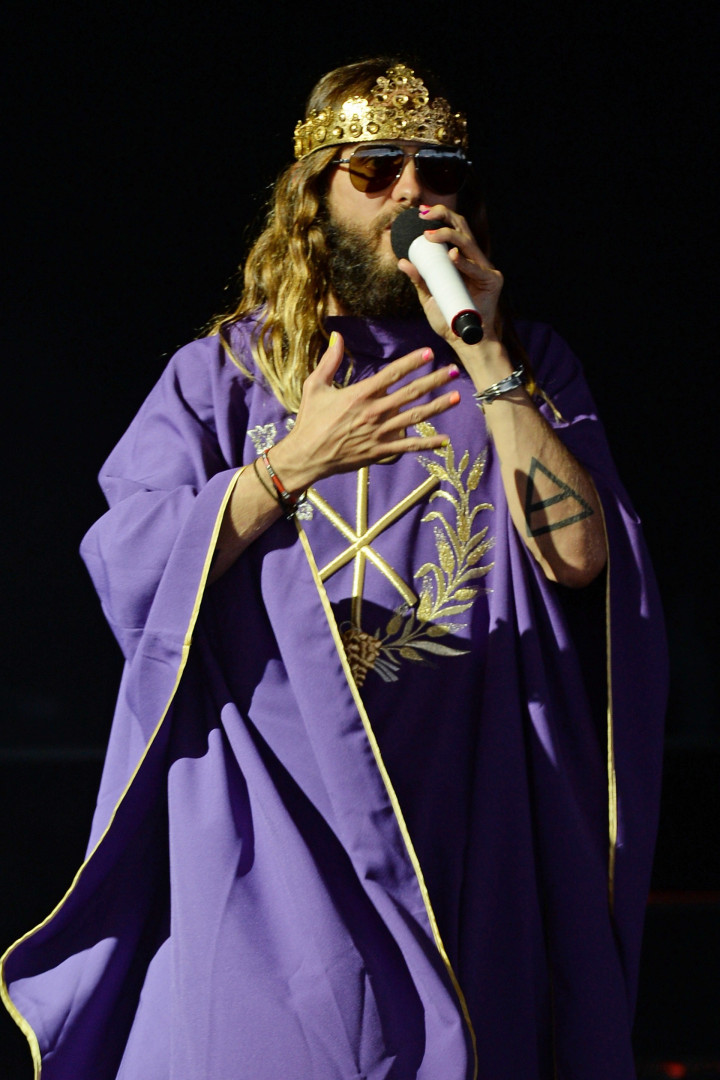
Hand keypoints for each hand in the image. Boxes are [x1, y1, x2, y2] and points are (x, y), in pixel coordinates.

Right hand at [271, 332, 460, 491]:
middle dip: (435, 380)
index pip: (392, 374)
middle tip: (454, 371)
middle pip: (411, 393)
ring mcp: (380, 433)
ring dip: (438, 407)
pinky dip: (428, 444)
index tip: (429, 352)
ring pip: (415, 417)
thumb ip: (330, 361)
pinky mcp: (380, 451)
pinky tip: (445, 440)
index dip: (412, 362)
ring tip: (457, 397)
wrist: (306, 456)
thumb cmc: (310, 420)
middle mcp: (374, 412)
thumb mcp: (315, 386)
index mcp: (360, 394)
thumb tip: (337, 336)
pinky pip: (408, 447)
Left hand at [398, 204, 504, 346]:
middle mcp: (474, 260)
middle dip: (443, 216)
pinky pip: (476, 268)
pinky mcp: (492, 280)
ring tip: (429, 235)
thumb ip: (419, 280)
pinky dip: (463, 262)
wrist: (464, 342)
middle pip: (462, 228)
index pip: (452, 231)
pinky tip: (452, 257)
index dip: (439, 217)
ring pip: (467, 242)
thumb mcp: (429, 297)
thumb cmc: (448, 320)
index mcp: (461, 260)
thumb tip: (402, 262)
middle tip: (423, 214)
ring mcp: (484, 268)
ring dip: (448, 235)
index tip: (420, 212)